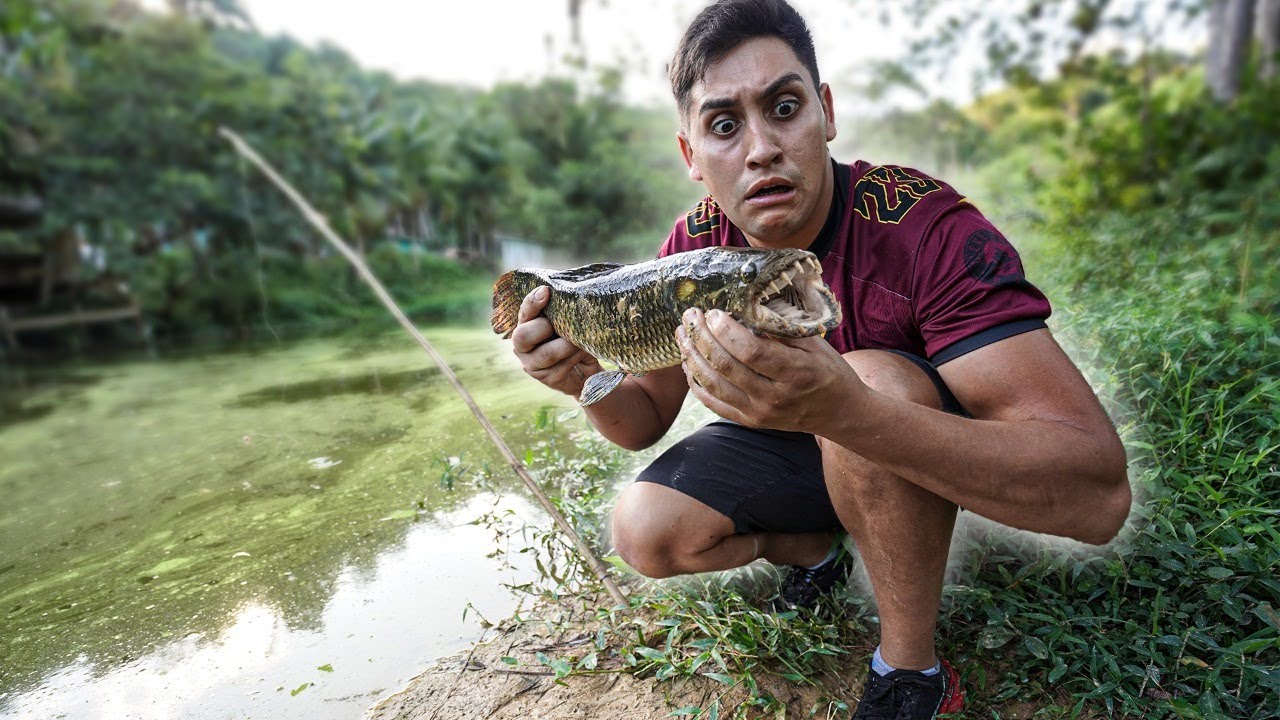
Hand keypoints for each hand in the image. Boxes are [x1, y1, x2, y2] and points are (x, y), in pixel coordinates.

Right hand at [510, 286, 602, 397]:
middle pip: (523, 336)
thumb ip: (563, 313)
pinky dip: (576, 356)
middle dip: (545, 327)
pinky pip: (562, 365)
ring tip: (580, 339)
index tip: (546, 291)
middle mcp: (522, 347)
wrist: (585, 370)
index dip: (533, 302)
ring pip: (547, 353)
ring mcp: (532, 365)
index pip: (524, 312)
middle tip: (563, 326)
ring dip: (568, 344)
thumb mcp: (568, 324)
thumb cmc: (573, 340)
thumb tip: (574, 297)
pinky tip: (583, 352)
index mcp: (525, 326)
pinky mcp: (547, 379)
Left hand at [675, 307, 867, 433]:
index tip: (714, 312)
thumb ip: (782, 327)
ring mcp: (759, 413)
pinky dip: (695, 381)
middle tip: (690, 315)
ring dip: (692, 357)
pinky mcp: (749, 421)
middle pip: (726, 366)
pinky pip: (713, 402)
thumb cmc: (827, 370)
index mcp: (795, 373)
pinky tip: (688, 361)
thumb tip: (746, 305)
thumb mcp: (814, 343)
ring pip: (714, 384)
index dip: (726, 331)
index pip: (751, 351)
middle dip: (702, 337)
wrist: (839, 412)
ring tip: (682, 334)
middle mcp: (774, 396)